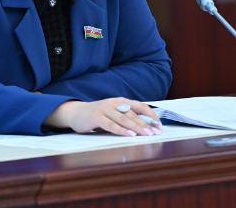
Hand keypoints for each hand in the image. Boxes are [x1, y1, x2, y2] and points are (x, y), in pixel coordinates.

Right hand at [44, 98, 161, 135]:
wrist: (75, 112)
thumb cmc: (97, 115)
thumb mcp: (113, 113)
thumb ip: (126, 116)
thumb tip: (146, 126)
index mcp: (120, 101)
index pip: (140, 106)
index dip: (151, 114)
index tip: (160, 124)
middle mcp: (114, 103)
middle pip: (133, 114)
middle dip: (146, 124)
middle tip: (156, 132)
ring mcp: (105, 109)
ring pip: (124, 119)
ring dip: (137, 127)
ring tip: (147, 134)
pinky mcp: (97, 117)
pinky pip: (111, 124)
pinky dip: (121, 130)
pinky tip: (129, 135)